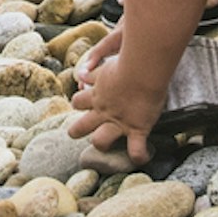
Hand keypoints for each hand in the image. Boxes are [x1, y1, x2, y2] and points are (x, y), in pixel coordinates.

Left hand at [75, 39, 165, 163]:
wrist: (142, 69)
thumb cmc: (128, 58)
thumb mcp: (106, 58)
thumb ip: (94, 64)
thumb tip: (80, 74)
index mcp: (97, 93)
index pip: (79, 100)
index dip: (79, 102)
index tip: (82, 104)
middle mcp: (104, 110)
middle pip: (81, 125)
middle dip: (77, 130)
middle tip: (75, 133)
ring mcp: (119, 122)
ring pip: (101, 141)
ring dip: (102, 144)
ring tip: (104, 146)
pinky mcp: (137, 129)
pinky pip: (136, 150)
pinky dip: (139, 156)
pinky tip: (141, 158)